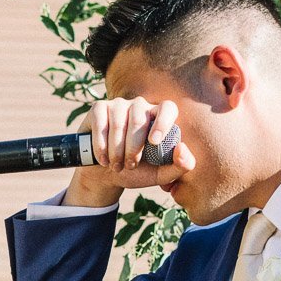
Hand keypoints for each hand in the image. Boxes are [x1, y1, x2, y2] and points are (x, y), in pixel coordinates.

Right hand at [64, 97, 193, 207]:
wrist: (105, 175)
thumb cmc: (137, 172)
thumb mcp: (161, 174)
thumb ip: (181, 166)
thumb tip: (182, 148)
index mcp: (159, 117)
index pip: (167, 108)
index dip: (162, 123)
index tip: (154, 142)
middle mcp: (140, 106)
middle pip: (139, 120)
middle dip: (133, 149)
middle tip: (130, 166)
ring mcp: (119, 105)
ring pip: (119, 124)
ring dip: (116, 151)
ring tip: (116, 166)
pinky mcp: (99, 108)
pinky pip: (101, 124)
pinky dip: (101, 146)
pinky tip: (102, 159)